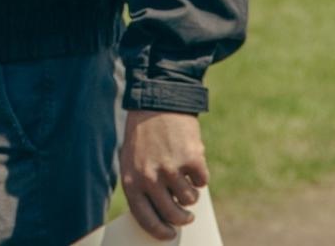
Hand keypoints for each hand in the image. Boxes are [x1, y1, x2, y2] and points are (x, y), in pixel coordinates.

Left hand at [120, 110, 207, 240]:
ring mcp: (172, 169)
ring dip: (190, 192)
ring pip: (190, 200)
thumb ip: (144, 187)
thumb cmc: (144, 135)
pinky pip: (202, 181)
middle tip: (186, 216)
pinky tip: (190, 159)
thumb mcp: (133, 161)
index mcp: (132, 180)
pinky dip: (199, 174)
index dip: (160, 231)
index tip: (169, 234)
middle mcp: (150, 178)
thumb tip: (164, 216)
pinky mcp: (192, 159)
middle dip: (182, 218)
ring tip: (183, 175)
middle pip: (173, 215)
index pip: (146, 219)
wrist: (158, 101)